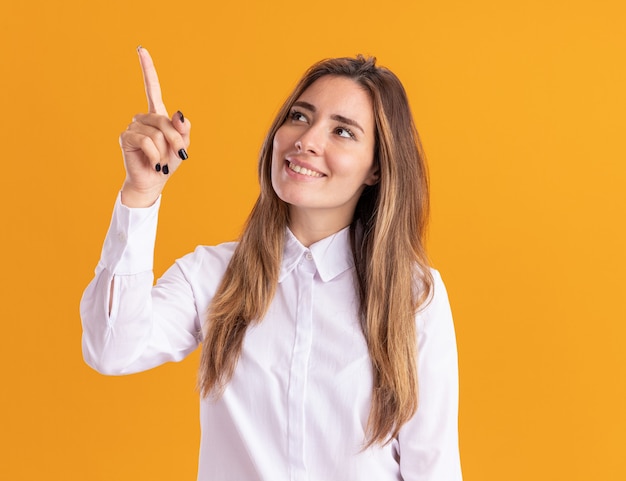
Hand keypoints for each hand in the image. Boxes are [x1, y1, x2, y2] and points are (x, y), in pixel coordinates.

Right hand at [119, 47, 190, 206]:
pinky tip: (154, 163)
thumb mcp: (182, 146)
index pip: (152, 88)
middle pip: (164, 120)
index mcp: (157, 116)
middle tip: (179, 155)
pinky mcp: (126, 137)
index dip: (147, 69)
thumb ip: (183, 129)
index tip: (140, 49)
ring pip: (156, 132)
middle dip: (175, 140)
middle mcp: (143, 118)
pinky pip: (146, 141)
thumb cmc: (167, 163)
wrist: (153, 182)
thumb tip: (179, 113)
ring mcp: (133, 126)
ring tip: (160, 161)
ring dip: (164, 150)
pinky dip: (154, 154)